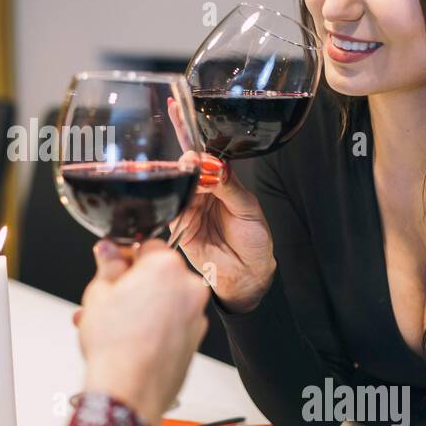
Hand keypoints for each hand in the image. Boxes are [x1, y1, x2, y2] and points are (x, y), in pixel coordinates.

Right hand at [77, 239, 209, 425]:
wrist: (129, 392)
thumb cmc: (116, 346)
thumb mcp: (99, 293)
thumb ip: (107, 265)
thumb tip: (109, 252)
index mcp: (166, 267)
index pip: (146, 244)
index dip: (124, 256)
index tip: (112, 266)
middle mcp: (189, 288)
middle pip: (158, 274)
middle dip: (133, 284)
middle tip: (108, 299)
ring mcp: (195, 316)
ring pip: (165, 300)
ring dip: (141, 306)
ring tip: (111, 324)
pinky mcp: (194, 341)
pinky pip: (172, 323)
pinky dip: (154, 327)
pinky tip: (129, 339)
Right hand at [170, 153, 275, 312]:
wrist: (246, 272)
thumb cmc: (253, 241)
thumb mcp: (248, 208)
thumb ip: (230, 186)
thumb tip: (216, 166)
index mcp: (221, 184)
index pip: (208, 162)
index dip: (201, 155)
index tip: (199, 153)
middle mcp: (203, 194)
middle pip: (189, 172)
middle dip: (188, 165)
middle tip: (192, 162)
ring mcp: (190, 209)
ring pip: (178, 188)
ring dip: (181, 181)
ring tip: (190, 179)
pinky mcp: (179, 226)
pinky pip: (171, 210)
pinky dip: (175, 203)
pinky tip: (183, 199)